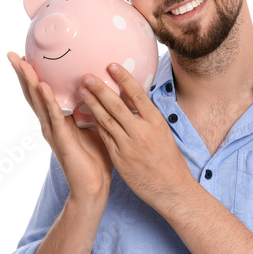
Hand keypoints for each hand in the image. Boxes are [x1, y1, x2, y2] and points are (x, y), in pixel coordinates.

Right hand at [7, 52, 112, 202]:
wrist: (94, 185)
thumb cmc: (95, 156)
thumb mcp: (94, 124)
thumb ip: (92, 108)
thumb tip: (102, 88)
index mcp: (58, 119)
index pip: (42, 93)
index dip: (34, 75)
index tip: (28, 55)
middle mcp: (51, 124)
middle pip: (33, 94)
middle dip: (24, 74)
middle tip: (14, 54)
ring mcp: (54, 132)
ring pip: (39, 102)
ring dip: (30, 82)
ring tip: (22, 64)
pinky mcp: (61, 140)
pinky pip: (54, 117)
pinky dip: (48, 101)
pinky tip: (43, 87)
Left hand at [78, 63, 195, 212]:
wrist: (171, 188)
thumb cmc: (169, 158)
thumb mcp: (163, 132)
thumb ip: (148, 116)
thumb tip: (135, 99)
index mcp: (155, 121)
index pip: (137, 94)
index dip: (123, 78)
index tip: (112, 65)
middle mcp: (141, 131)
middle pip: (117, 105)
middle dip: (100, 89)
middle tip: (87, 76)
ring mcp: (128, 145)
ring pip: (106, 120)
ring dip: (92, 104)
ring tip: (82, 91)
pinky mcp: (119, 158)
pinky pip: (104, 137)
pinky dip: (94, 124)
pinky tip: (84, 114)